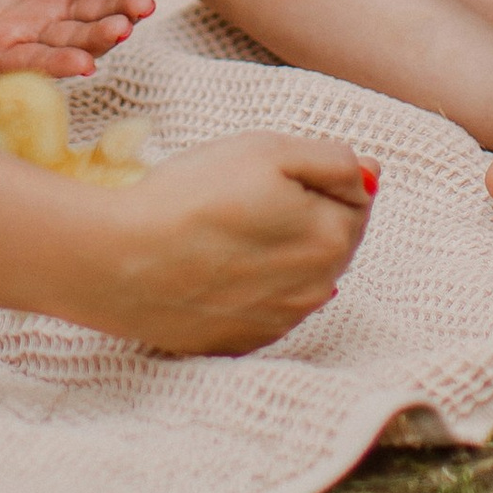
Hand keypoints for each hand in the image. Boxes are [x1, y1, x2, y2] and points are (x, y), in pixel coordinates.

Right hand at [77, 133, 373, 353]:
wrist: (120, 261)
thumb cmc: (192, 196)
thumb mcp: (268, 149)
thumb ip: (333, 160)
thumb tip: (371, 176)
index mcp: (332, 239)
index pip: (356, 198)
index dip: (316, 175)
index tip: (271, 171)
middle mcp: (318, 290)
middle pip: (330, 239)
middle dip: (303, 214)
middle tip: (245, 195)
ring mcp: (280, 322)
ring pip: (298, 274)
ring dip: (278, 250)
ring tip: (226, 229)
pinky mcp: (244, 343)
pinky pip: (266, 305)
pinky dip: (251, 284)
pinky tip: (214, 264)